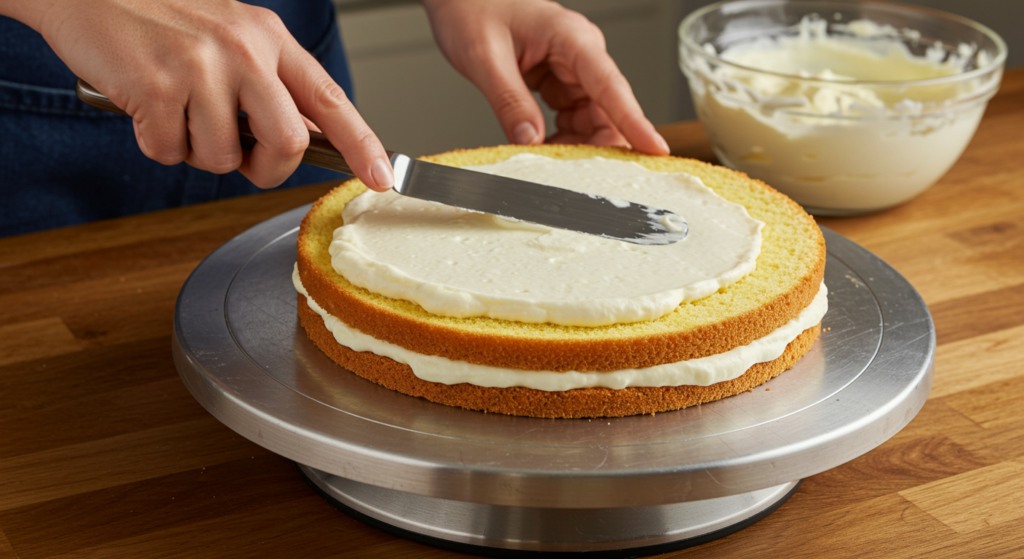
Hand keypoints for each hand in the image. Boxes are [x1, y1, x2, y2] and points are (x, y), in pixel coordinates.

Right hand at [8, 0, 392, 190]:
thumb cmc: (162, 19)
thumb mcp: (231, 36)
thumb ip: (269, 83)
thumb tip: (301, 139)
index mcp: (269, 38)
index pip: (330, 99)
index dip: (364, 144)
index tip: (384, 176)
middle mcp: (244, 50)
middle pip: (287, 143)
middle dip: (266, 168)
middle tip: (242, 157)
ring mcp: (200, 66)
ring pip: (222, 157)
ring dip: (197, 152)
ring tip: (177, 110)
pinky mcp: (157, 85)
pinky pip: (170, 152)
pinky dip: (156, 143)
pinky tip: (145, 105)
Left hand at [422, 0, 668, 154]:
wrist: (458, 0)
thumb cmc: (473, 12)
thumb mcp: (485, 58)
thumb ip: (509, 101)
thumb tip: (530, 141)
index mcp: (571, 38)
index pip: (611, 85)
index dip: (635, 120)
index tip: (656, 148)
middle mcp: (580, 54)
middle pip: (607, 109)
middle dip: (600, 143)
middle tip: (583, 174)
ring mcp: (571, 69)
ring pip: (592, 118)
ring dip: (576, 144)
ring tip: (552, 161)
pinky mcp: (560, 82)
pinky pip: (572, 118)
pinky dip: (560, 138)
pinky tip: (543, 147)